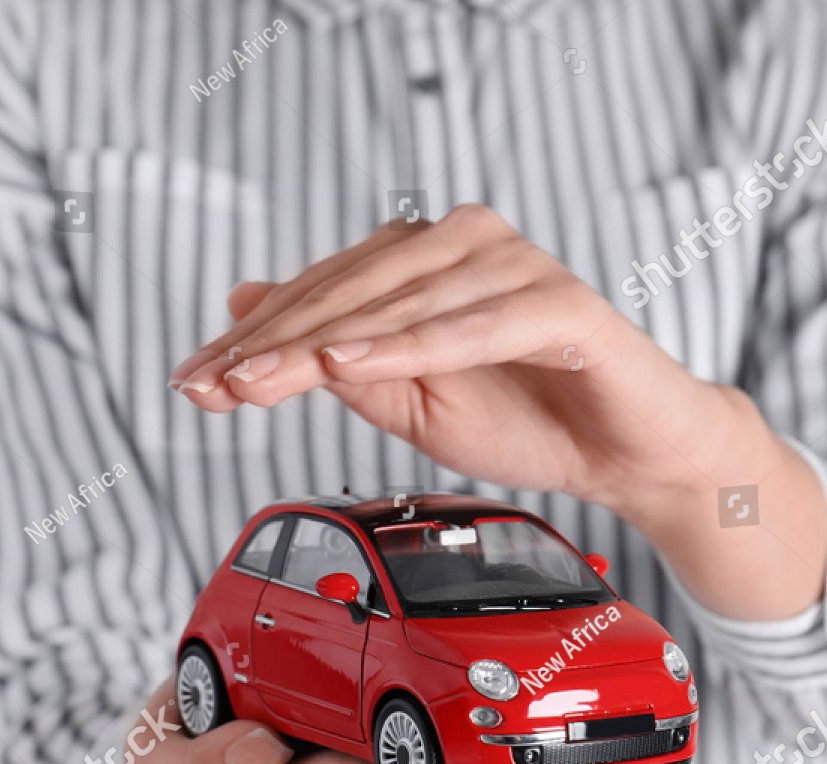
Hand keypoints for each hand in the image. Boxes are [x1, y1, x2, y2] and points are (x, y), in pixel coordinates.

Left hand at [172, 205, 826, 620]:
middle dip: (274, 344)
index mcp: (426, 262)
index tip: (195, 381)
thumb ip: (339, 357)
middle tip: (212, 385)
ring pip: (400, 304)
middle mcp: (466, 245)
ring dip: (326, 345)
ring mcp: (516, 267)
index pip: (325, 293)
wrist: (631, 455)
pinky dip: (412, 345)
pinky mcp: (560, 305)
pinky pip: (472, 325)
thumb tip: (249, 305)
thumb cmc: (529, 421)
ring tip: (262, 380)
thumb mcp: (412, 402)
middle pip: (350, 290)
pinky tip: (354, 362)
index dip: (256, 340)